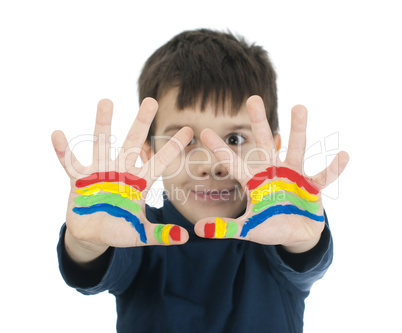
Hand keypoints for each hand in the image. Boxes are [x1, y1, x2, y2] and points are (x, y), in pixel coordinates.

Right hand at [51, 98, 192, 259]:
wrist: (93, 234)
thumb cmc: (119, 230)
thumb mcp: (140, 234)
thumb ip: (160, 234)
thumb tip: (185, 238)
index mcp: (139, 183)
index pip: (159, 162)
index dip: (173, 147)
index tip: (189, 130)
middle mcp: (121, 172)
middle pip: (133, 143)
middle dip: (141, 123)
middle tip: (151, 101)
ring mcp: (100, 173)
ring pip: (102, 144)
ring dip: (103, 124)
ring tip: (106, 101)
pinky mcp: (79, 179)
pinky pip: (70, 162)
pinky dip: (63, 150)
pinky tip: (57, 134)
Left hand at [194, 96, 348, 252]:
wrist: (296, 233)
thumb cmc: (270, 225)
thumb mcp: (248, 228)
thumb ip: (226, 228)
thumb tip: (198, 229)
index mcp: (254, 181)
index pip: (233, 163)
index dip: (220, 149)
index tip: (203, 132)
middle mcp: (273, 172)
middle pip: (264, 143)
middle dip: (258, 123)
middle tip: (252, 98)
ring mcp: (294, 176)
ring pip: (296, 149)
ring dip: (298, 130)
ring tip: (299, 106)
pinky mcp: (313, 186)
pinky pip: (324, 176)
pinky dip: (334, 168)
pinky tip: (343, 155)